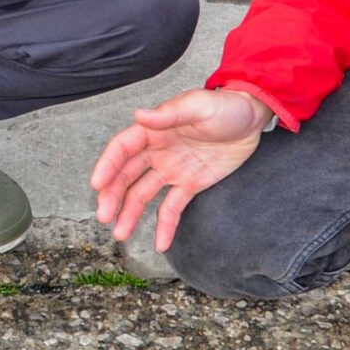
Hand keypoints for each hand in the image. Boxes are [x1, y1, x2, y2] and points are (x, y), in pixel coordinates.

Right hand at [90, 87, 270, 248]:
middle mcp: (156, 152)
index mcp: (153, 130)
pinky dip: (165, 226)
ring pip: (143, 195)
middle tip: (103, 216)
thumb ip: (169, 114)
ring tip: (120, 234)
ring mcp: (172, 170)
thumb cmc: (224, 106)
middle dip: (112, 196)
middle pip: (126, 176)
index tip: (97, 184)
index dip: (107, 165)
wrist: (252, 119)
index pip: (122, 149)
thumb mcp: (198, 106)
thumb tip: (139, 115)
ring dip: (130, 214)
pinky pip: (173, 208)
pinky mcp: (190, 185)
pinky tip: (160, 244)